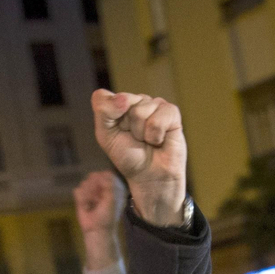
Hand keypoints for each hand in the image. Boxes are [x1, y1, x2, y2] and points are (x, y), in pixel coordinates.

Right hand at [73, 171, 125, 234]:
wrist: (96, 230)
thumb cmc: (107, 216)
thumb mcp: (112, 200)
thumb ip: (108, 185)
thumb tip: (100, 175)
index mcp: (113, 187)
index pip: (107, 174)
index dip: (102, 179)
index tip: (102, 188)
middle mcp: (102, 187)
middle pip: (94, 176)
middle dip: (94, 188)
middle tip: (97, 199)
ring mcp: (91, 191)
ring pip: (85, 183)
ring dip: (88, 194)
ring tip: (93, 204)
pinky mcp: (81, 196)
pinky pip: (77, 190)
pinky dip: (81, 199)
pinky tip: (86, 206)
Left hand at [91, 90, 185, 226]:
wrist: (149, 176)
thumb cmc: (128, 156)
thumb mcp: (106, 136)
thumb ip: (104, 112)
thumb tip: (124, 98)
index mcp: (119, 103)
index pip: (102, 97)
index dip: (107, 118)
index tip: (116, 132)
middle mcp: (137, 100)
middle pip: (123, 102)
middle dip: (126, 127)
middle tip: (135, 139)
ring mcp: (156, 104)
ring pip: (140, 111)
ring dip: (141, 134)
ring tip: (147, 140)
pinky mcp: (172, 112)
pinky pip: (158, 119)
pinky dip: (156, 136)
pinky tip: (159, 140)